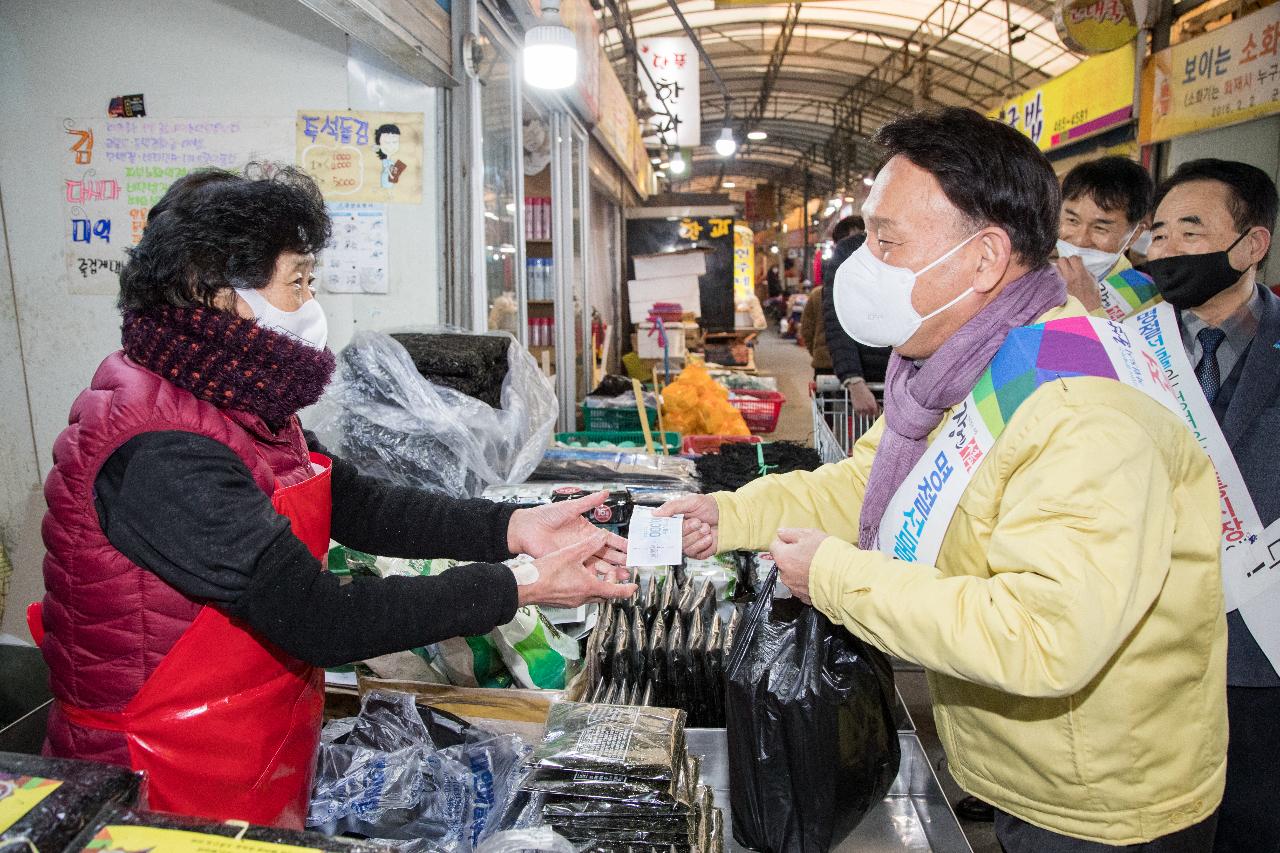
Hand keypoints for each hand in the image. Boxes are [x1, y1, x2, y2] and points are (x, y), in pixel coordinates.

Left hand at [508, 491, 628, 573]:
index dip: (621, 544)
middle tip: (633, 564)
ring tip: (623, 573)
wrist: (527, 528)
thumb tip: (606, 493)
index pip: (609, 539)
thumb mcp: (571, 507)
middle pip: (607, 553)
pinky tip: (605, 578)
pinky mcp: (568, 562)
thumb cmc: (545, 515)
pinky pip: (585, 569)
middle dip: (621, 559)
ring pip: (599, 563)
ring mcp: (577, 554)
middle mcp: (584, 543)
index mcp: (587, 531)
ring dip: (611, 569)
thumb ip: (589, 502)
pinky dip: (596, 574)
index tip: (633, 548)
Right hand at [518, 532, 636, 608]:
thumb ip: (589, 544)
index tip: (634, 587)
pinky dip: (585, 587)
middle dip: (613, 585)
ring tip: (597, 574)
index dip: (627, 590)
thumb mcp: (571, 553)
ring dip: (598, 586)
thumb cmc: (546, 573)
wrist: (525, 586)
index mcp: (589, 586)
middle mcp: (583, 597)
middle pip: (605, 595)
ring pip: (592, 595)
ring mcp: (572, 601)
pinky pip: (580, 596)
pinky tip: (577, 578)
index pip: (616, 592)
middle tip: (615, 575)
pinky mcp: (563, 601)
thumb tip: (602, 536)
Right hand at [654, 494, 718, 558]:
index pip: (661, 529)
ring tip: (706, 527)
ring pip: (683, 546)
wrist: (726, 515)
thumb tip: (654, 513)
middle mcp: (677, 534)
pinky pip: (694, 553)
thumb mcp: (690, 501)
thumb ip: (672, 506)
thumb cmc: (708, 506)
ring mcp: (686, 544)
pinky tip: (709, 537)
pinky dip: (703, 544)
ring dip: (697, 536)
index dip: (664, 529)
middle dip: (687, 529)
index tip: (672, 524)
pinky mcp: (696, 553)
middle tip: (698, 521)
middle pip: (673, 539)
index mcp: (672, 522)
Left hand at [769, 528, 828, 605]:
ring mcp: (793, 588)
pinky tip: (819, 578)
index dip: (786, 542)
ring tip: (817, 567)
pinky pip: (802, 587)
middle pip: (784, 562)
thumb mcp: (809, 535)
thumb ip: (791, 533)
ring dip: (799, 571)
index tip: (798, 542)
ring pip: (792, 576)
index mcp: (782, 557)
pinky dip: (807, 583)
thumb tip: (780, 533)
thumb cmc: (825, 553)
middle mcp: (784, 575)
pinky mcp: (804, 598)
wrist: (843, 578)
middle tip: (810, 553)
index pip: (774, 546)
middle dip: (793, 557)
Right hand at [844, 378, 879, 417]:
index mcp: (873, 405)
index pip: (876, 413)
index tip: (876, 414)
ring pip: (865, 415)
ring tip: (865, 411)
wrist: (857, 388)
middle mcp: (867, 408)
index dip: (876, 414)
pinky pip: (859, 414)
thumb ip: (875, 403)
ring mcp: (861, 409)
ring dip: (865, 414)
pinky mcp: (856, 409)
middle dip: (871, 414)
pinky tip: (861, 411)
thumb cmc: (865, 391)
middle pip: (871, 415)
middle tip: (871, 412)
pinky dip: (860, 413)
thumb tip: (878, 407)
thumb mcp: (872, 397)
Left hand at [1055, 256, 1102, 311]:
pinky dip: (1057, 275)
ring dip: (1060, 267)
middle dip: (1066, 260)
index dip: (1076, 258)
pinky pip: (1055, 276)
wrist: (1086, 308)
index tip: (1078, 262)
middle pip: (1062, 260)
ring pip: (1056, 267)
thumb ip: (1085, 270)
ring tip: (1065, 271)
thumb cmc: (1093, 295)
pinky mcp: (1059, 287)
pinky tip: (1062, 278)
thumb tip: (1079, 265)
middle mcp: (1070, 277)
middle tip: (1070, 265)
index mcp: (1080, 274)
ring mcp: (1063, 282)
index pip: (1073, 258)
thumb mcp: (1093, 279)